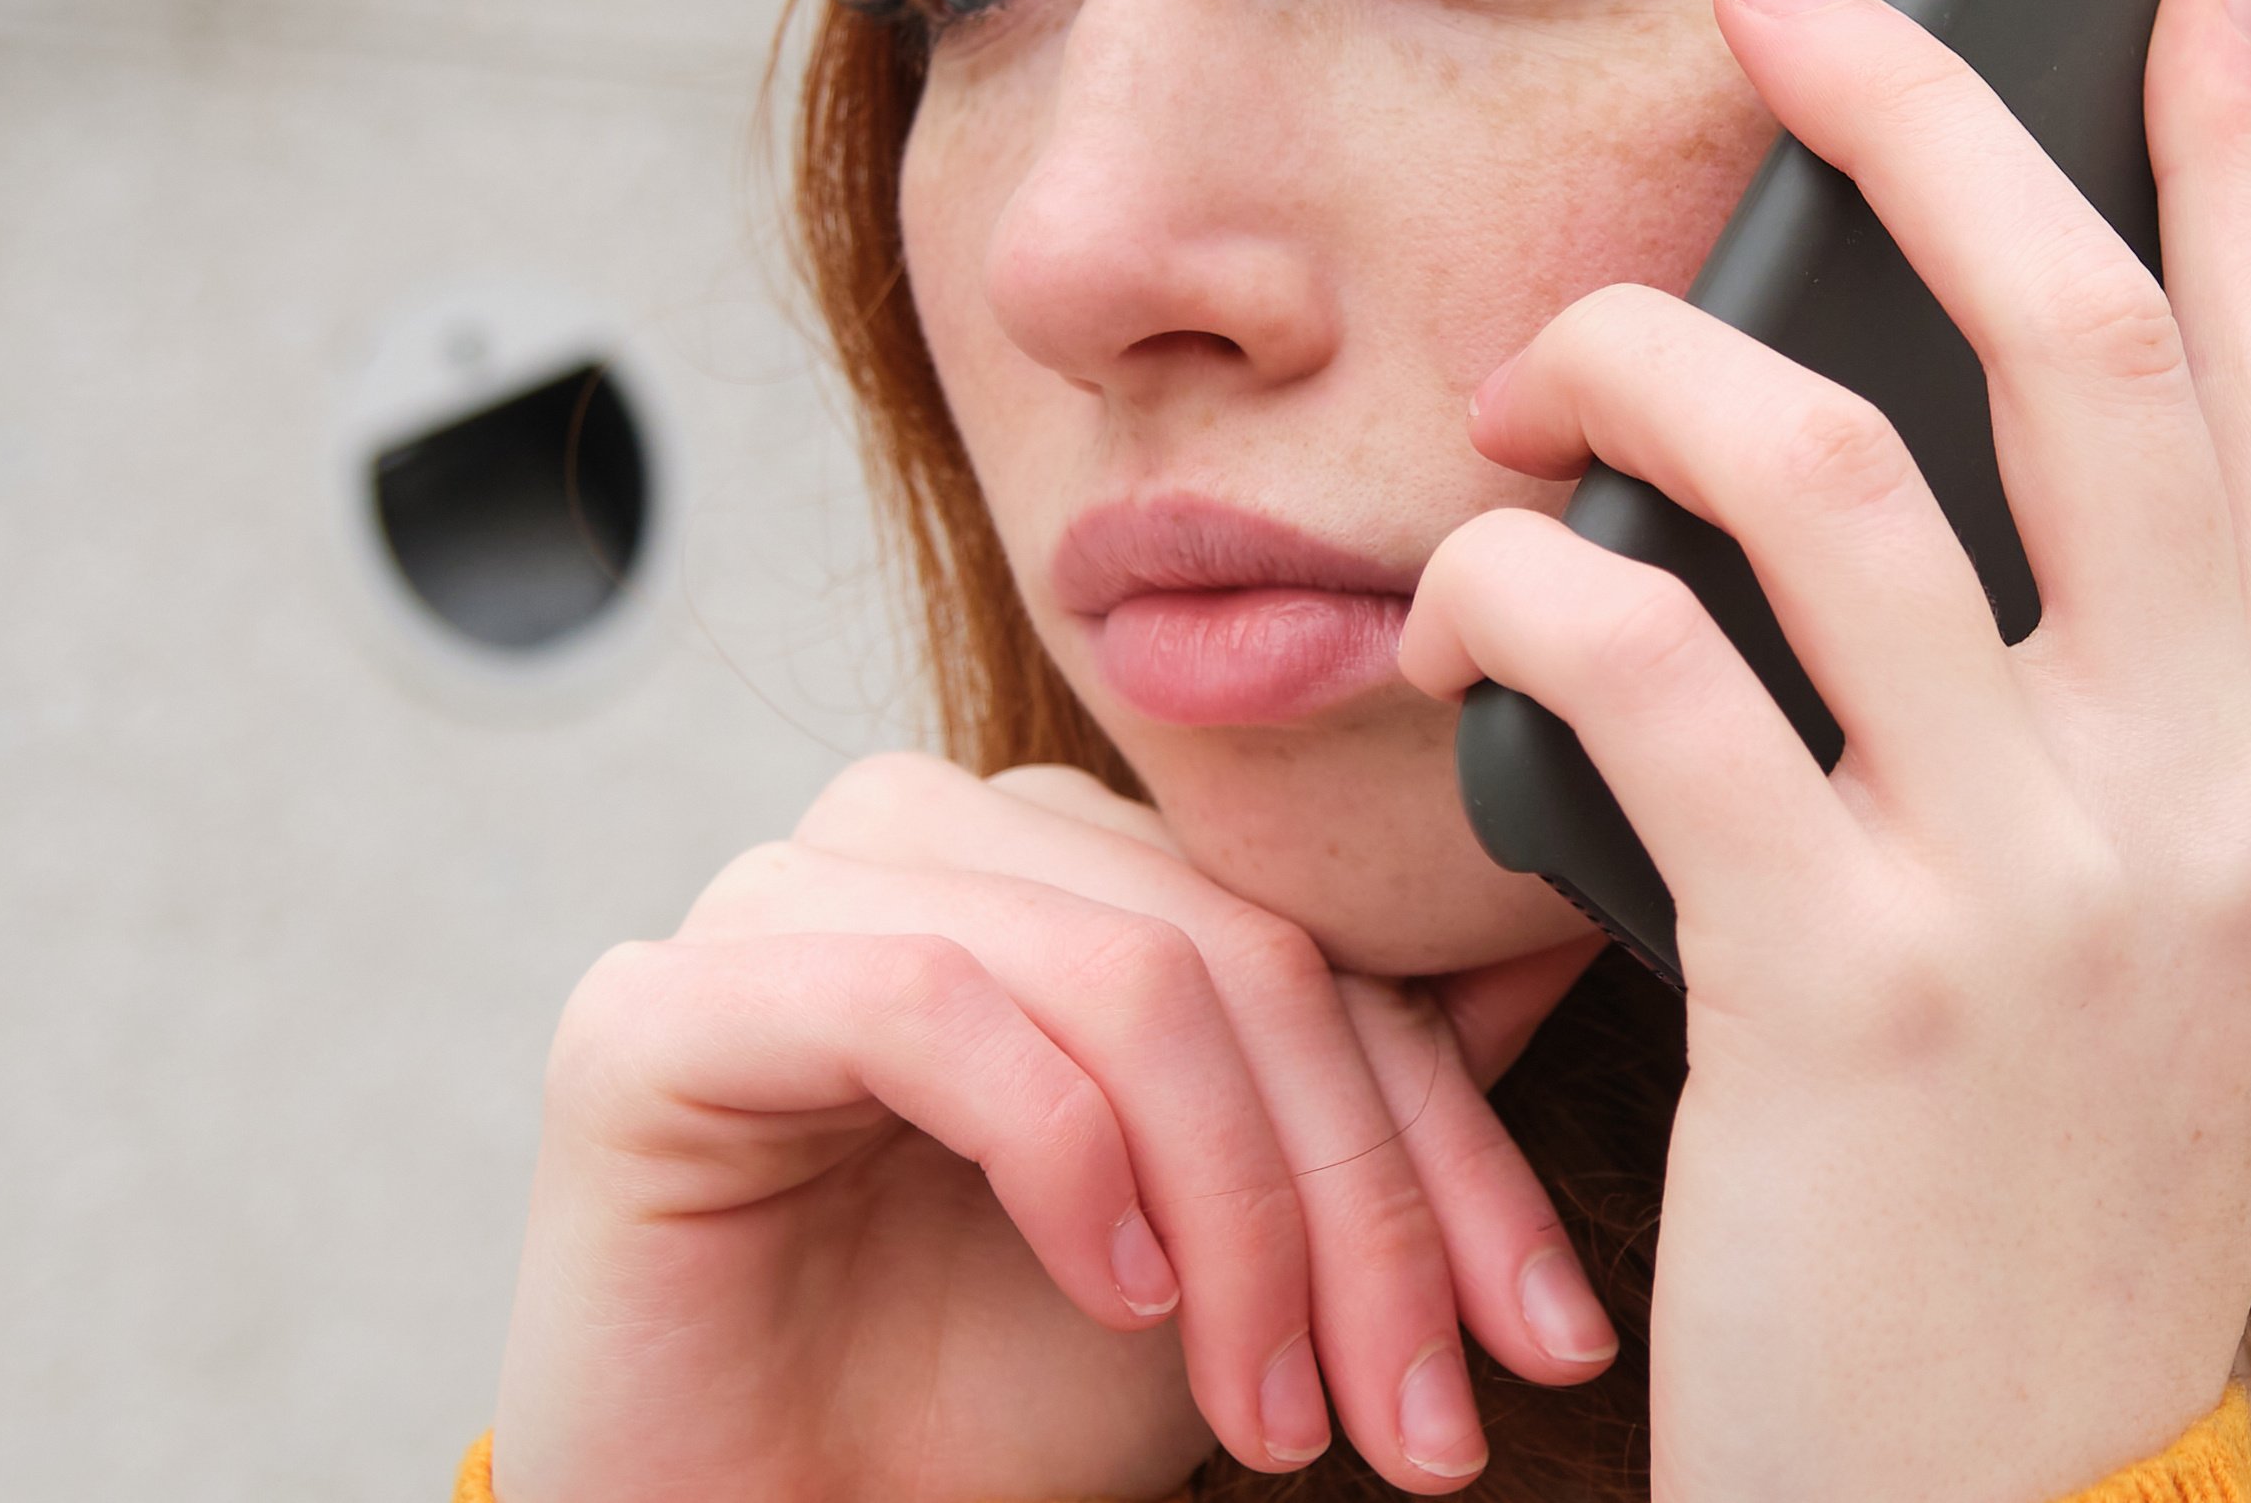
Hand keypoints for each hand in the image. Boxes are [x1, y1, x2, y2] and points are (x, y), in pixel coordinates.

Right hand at [485, 756, 1613, 1498]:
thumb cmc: (980, 1400)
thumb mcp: (1237, 1247)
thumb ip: (1372, 1079)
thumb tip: (1588, 916)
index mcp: (1050, 861)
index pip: (1310, 943)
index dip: (1445, 1143)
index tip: (1543, 1337)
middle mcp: (915, 837)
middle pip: (1233, 951)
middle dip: (1358, 1207)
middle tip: (1417, 1412)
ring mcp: (776, 900)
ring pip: (1116, 970)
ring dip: (1237, 1215)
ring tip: (1266, 1411)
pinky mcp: (662, 1007)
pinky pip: (924, 1002)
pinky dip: (1062, 1157)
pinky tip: (1116, 1295)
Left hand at [1403, 0, 2250, 1502]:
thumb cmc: (2027, 1233)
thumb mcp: (2170, 964)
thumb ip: (2127, 722)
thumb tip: (1981, 445)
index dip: (2236, 152)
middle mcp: (2220, 809)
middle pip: (2078, 340)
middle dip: (1918, 115)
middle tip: (1783, 0)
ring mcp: (2048, 892)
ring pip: (1822, 467)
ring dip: (1636, 364)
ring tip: (1538, 381)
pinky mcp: (1847, 982)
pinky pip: (1645, 665)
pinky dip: (1515, 592)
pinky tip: (1459, 606)